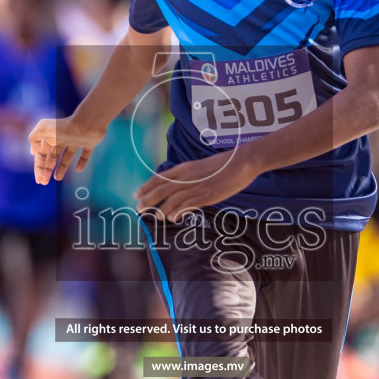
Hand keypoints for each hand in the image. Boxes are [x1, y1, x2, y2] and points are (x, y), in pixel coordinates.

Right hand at [29, 116, 103, 184]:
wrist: (88, 123)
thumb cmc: (65, 126)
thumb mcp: (43, 129)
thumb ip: (33, 138)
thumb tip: (33, 151)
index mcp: (51, 136)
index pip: (42, 154)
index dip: (39, 167)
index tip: (39, 180)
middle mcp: (62, 138)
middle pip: (52, 156)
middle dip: (47, 169)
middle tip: (44, 182)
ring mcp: (76, 140)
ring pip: (67, 156)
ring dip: (62, 167)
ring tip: (58, 178)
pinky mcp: (89, 142)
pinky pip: (85, 153)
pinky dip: (82, 161)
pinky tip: (78, 169)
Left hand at [134, 148, 259, 222]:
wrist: (242, 161)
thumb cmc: (224, 165)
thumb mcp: (201, 168)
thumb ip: (188, 177)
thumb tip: (178, 188)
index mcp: (185, 167)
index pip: (160, 178)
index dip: (146, 187)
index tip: (136, 194)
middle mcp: (188, 176)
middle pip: (162, 189)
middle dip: (148, 199)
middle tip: (138, 209)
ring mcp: (197, 186)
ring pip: (173, 198)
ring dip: (162, 209)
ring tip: (155, 217)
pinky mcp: (208, 195)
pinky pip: (189, 204)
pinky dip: (179, 211)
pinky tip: (172, 218)